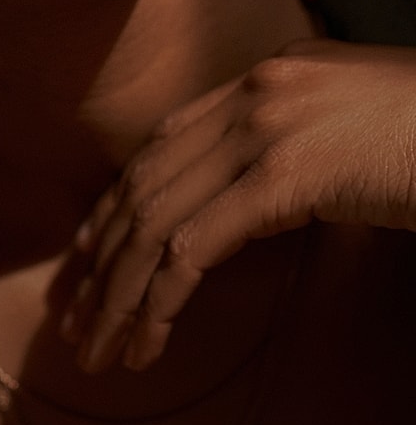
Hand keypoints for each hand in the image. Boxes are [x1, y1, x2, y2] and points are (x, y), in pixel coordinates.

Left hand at [60, 38, 415, 373]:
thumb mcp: (348, 124)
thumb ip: (291, 143)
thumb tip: (250, 198)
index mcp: (264, 77)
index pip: (161, 144)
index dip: (115, 203)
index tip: (89, 254)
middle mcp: (252, 93)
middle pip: (144, 181)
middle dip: (101, 258)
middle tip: (76, 316)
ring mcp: (266, 129)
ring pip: (157, 220)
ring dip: (120, 293)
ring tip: (100, 347)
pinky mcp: (285, 177)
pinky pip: (196, 247)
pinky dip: (162, 300)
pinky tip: (150, 341)